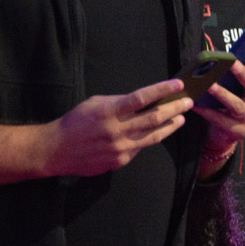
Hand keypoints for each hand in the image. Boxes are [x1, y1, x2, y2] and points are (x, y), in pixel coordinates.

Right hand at [45, 80, 192, 176]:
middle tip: (188, 102)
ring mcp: (120, 148)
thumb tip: (145, 101)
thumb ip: (120, 102)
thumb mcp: (96, 103)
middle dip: (175, 108)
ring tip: (180, 118)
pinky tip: (158, 132)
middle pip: (154, 118)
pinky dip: (150, 138)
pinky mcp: (120, 161)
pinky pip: (140, 148)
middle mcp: (118, 130)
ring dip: (170, 126)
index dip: (163, 90)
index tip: (178, 84)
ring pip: (153, 136)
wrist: (56, 150)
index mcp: (110, 111)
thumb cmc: (76, 121)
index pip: (143, 97)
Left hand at [195, 53, 244, 155]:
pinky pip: (221, 120)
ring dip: (223, 94)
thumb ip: (232, 78)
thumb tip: (217, 59)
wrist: (223, 135)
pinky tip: (196, 105)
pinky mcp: (238, 131)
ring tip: (209, 85)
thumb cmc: (227, 106)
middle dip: (244, 74)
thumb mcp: (234, 91)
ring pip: (238, 105)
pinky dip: (208, 112)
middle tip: (232, 63)